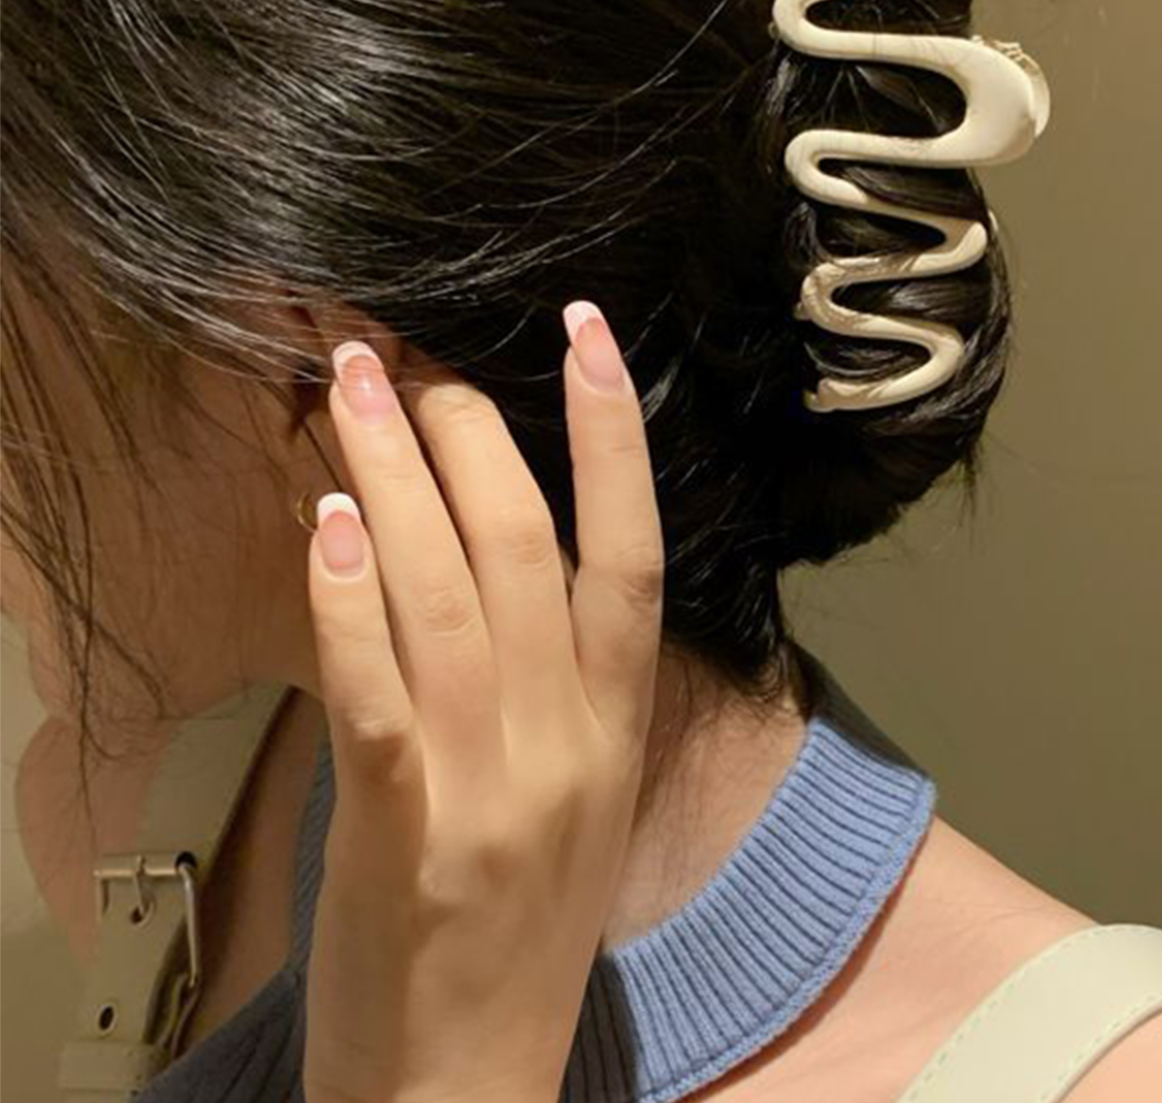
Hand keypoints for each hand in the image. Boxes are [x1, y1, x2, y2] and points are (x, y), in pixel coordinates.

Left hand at [301, 303, 662, 1102]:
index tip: (586, 332)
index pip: (634, 552)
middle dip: (465, 429)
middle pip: (524, 546)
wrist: (473, 1084)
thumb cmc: (523, 927)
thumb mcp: (578, 792)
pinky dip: (353, 601)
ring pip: (448, 593)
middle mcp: (567, 739)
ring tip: (348, 388)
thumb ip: (553, 677)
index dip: (614, 435)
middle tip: (401, 350)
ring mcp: (490, 785)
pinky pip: (379, 694)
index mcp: (618, 724)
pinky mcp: (404, 833)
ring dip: (394, 477)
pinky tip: (328, 524)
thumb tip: (493, 544)